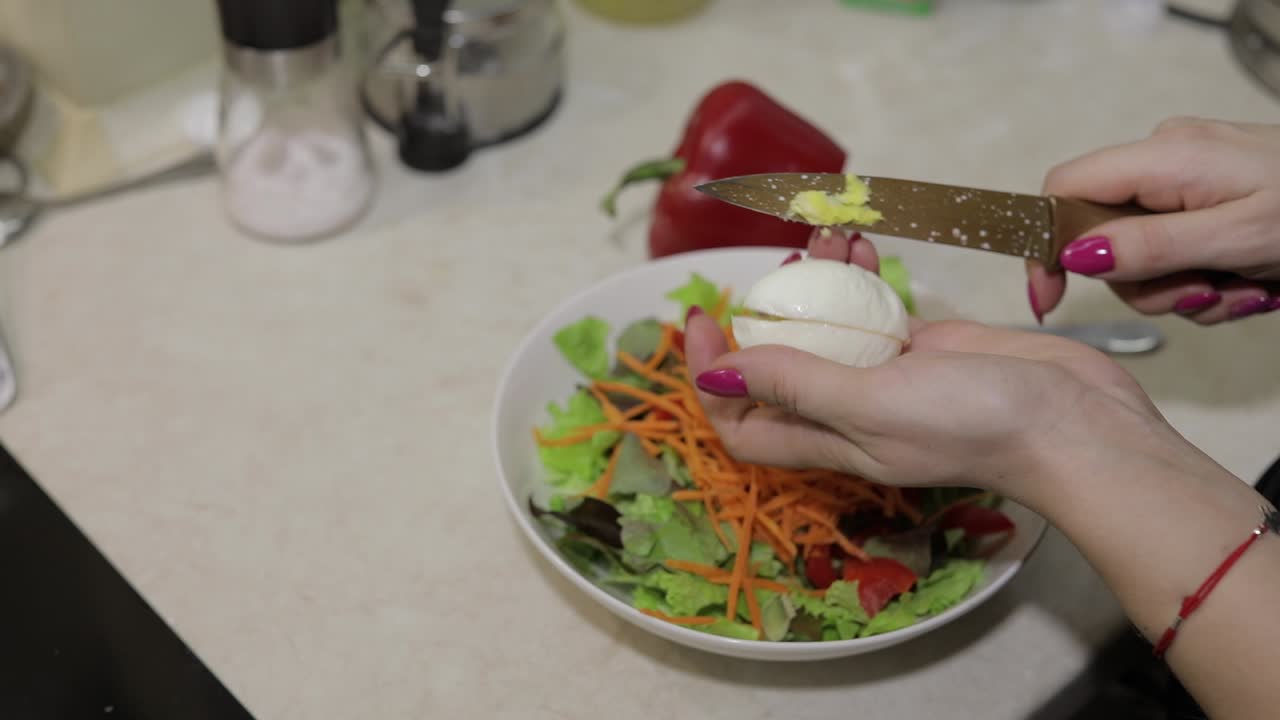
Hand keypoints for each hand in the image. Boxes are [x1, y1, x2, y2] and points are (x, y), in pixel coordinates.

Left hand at [687, 230, 1160, 500]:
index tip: (700, 321)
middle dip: (764, 316)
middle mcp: (849, 412)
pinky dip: (860, 280)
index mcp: (826, 440)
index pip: (740, 421)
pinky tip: (862, 249)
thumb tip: (712, 378)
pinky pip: (875, 311)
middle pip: (779, 367)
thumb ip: (795, 385)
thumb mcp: (869, 405)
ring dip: (814, 286)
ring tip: (823, 243)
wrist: (1074, 423)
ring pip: (828, 329)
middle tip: (770, 270)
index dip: (709, 377)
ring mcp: (888, 378)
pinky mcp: (928, 348)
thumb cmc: (974, 423)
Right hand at [1028, 118, 1279, 324]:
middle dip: (1145, 282)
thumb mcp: (1237, 238)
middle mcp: (1166, 159)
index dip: (1045, 244)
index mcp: (1164, 155)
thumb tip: (1074, 253)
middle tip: (1201, 295)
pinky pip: (1176, 251)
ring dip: (1182, 289)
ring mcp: (1188, 180)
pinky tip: (1248, 284)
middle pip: (1102, 234)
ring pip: (1140, 254)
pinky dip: (1205, 279)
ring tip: (1239, 290)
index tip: (1051, 300)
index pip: (1063, 189)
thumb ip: (1151, 247)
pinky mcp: (1210, 199)